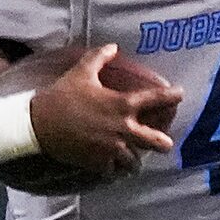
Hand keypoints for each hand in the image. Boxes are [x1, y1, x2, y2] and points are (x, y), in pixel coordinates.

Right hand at [28, 45, 182, 176]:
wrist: (38, 124)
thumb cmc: (61, 96)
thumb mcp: (80, 72)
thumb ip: (99, 58)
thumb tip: (113, 47)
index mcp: (121, 105)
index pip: (155, 99)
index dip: (172, 96)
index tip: (181, 94)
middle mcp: (122, 128)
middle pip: (156, 142)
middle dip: (163, 143)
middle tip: (165, 143)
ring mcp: (112, 148)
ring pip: (135, 162)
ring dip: (136, 160)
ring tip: (135, 161)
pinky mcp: (99, 163)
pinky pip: (115, 172)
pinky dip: (116, 171)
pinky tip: (115, 169)